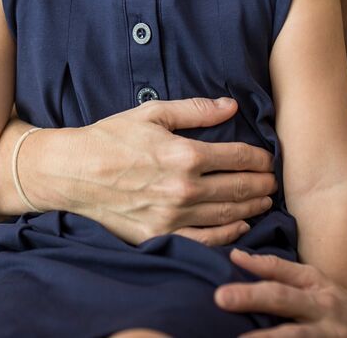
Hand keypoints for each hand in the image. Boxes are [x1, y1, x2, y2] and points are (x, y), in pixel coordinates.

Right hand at [37, 97, 275, 245]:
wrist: (73, 172)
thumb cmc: (110, 138)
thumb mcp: (152, 113)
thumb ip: (195, 110)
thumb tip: (231, 106)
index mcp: (184, 154)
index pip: (238, 157)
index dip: (259, 158)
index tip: (268, 159)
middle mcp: (183, 188)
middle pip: (239, 188)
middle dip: (262, 184)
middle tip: (273, 181)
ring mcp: (173, 217)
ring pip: (227, 215)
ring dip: (252, 208)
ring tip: (264, 201)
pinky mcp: (159, 236)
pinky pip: (205, 240)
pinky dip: (228, 235)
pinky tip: (240, 226)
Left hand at [216, 251, 346, 336]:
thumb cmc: (339, 304)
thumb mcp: (316, 283)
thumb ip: (278, 270)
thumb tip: (236, 257)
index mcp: (316, 287)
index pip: (284, 272)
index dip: (258, 265)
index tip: (231, 260)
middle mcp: (322, 311)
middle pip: (284, 300)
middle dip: (252, 297)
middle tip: (221, 297)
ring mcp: (329, 337)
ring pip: (295, 336)